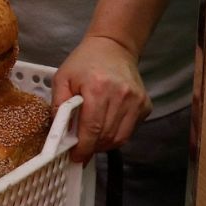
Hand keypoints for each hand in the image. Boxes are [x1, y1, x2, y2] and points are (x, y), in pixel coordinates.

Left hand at [52, 34, 151, 163]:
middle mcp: (121, 96)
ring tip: (92, 139)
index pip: (92, 128)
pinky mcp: (146, 105)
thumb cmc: (84, 62)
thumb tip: (58, 132)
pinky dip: (117, 134)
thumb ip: (59, 105)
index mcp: (98, 89)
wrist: (113, 47)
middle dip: (92, 147)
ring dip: (104, 144)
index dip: (84, 147)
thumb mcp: (62, 78)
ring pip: (120, 137)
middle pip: (107, 136)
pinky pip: (130, 130)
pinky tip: (106, 126)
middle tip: (81, 148)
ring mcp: (137, 102)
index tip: (76, 157)